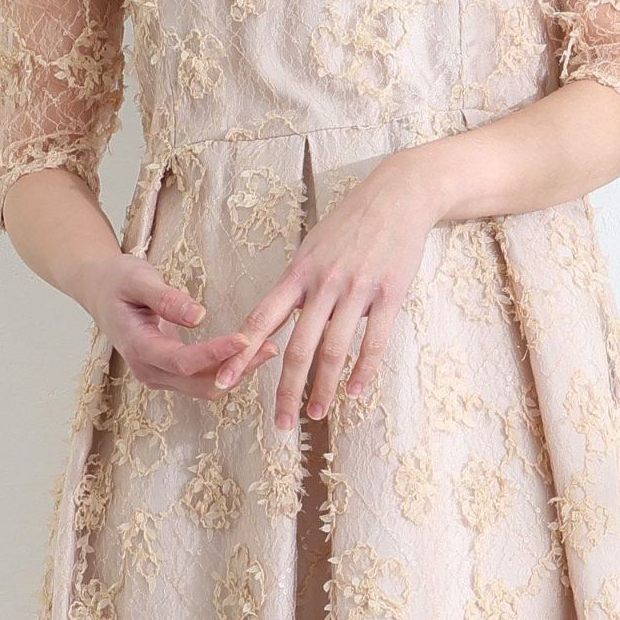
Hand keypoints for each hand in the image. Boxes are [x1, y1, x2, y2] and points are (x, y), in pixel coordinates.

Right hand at [81, 252, 279, 399]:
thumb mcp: (138, 279)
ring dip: (235, 372)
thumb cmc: (118, 280)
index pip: (182, 362)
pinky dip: (225, 369)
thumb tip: (199, 316)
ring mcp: (158, 375)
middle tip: (270, 347)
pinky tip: (247, 353)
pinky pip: (200, 380)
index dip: (215, 354)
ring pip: (203, 387)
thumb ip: (166, 299)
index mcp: (138, 347)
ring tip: (267, 350)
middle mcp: (148, 370)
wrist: (99, 290)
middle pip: (198, 383)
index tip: (245, 339)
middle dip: (236, 369)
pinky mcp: (168, 372)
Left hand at [211, 143, 443, 429]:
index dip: (241, 354)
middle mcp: (323, 282)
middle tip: (279, 424)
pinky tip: (355, 392)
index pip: (262, 319)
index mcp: (299, 272)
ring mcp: (356, 289)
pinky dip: (363, 371)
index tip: (222, 382)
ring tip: (316, 414)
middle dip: (286, 390)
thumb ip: (297, 284)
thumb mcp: (313, 247)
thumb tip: (278, 319)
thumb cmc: (350, 223)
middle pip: (298, 347)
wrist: (397, 195)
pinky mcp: (389, 293)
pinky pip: (374, 341)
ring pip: (333, 351)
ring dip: (323, 389)